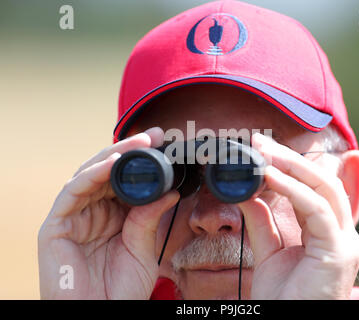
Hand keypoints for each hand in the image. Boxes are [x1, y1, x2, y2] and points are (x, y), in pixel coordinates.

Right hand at [38, 127, 179, 298]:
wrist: (100, 318)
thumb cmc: (120, 290)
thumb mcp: (143, 248)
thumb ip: (150, 218)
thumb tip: (170, 190)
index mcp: (111, 217)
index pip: (123, 180)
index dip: (140, 161)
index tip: (162, 144)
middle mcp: (91, 212)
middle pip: (106, 171)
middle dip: (129, 150)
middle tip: (153, 135)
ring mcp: (73, 217)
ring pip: (89, 174)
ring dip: (114, 156)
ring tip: (139, 143)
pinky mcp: (55, 225)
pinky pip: (73, 191)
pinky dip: (93, 174)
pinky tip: (113, 163)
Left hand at [239, 133, 358, 298]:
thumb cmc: (283, 297)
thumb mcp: (269, 252)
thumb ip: (263, 223)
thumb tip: (250, 193)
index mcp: (328, 233)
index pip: (319, 189)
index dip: (298, 165)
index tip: (270, 147)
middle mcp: (341, 234)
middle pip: (324, 181)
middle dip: (293, 158)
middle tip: (261, 143)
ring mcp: (344, 242)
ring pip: (325, 189)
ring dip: (292, 166)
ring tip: (263, 152)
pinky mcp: (338, 251)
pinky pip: (318, 209)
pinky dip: (293, 189)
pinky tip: (269, 176)